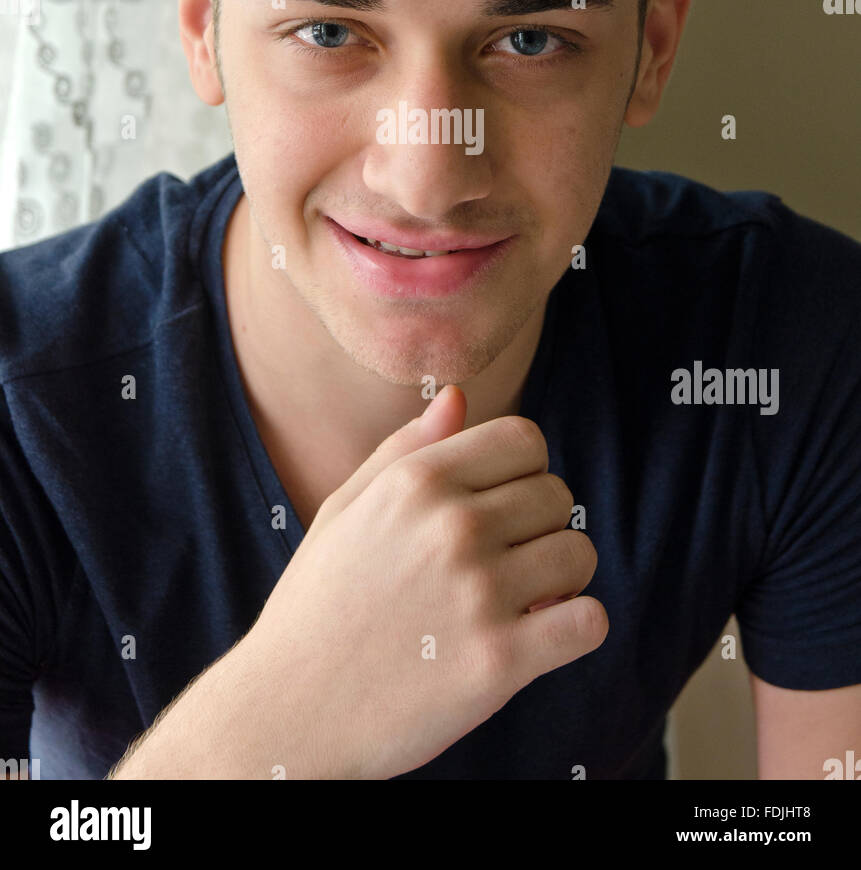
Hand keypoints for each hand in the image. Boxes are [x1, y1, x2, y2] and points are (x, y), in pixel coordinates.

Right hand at [244, 384, 607, 778]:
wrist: (288, 713)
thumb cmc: (316, 607)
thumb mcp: (344, 511)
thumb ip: (405, 449)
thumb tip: (460, 397)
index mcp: (416, 482)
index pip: (524, 439)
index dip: (522, 472)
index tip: (502, 507)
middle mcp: (453, 527)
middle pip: (557, 495)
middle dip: (539, 527)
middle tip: (503, 564)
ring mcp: (479, 593)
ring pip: (579, 553)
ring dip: (560, 579)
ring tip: (519, 602)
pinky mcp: (500, 661)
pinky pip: (588, 622)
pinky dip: (575, 629)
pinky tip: (538, 639)